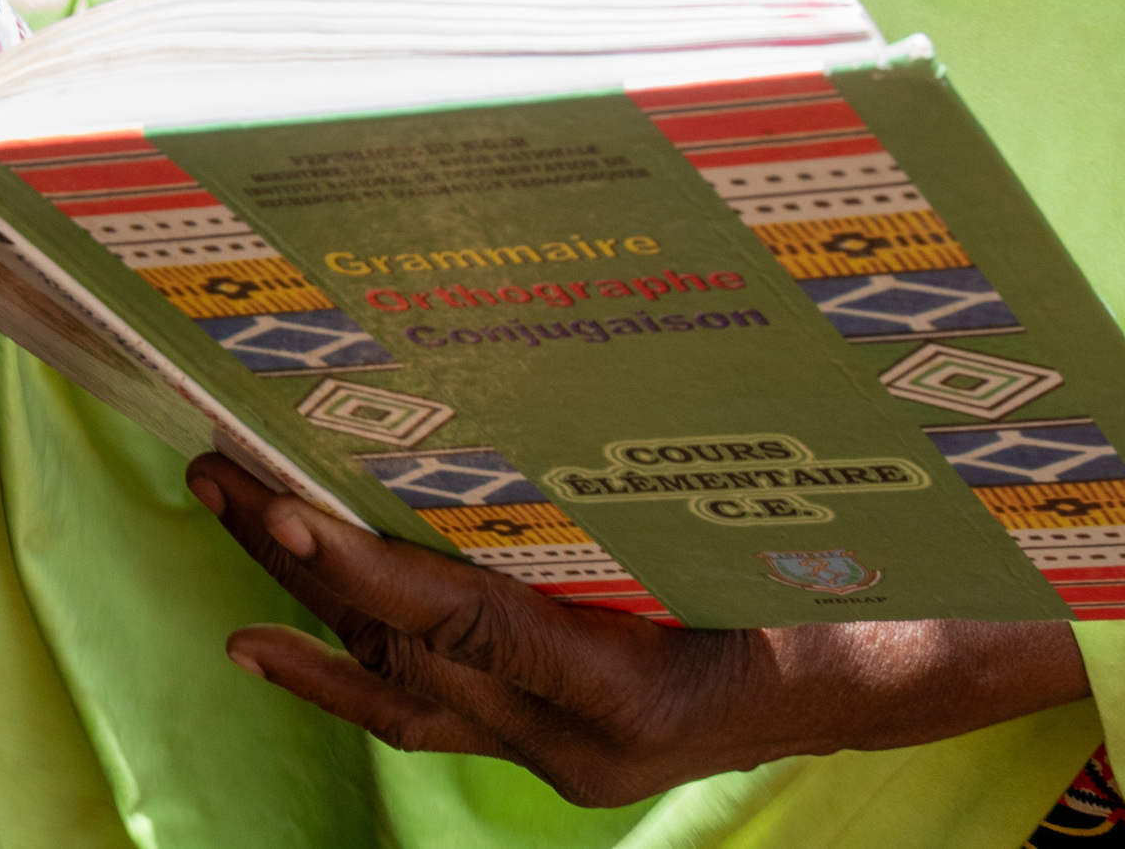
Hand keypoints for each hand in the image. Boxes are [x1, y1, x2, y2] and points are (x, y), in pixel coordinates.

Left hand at [188, 454, 1085, 807]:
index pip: (468, 628)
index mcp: (638, 689)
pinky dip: (336, 671)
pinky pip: (423, 712)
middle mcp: (584, 744)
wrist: (909, 672)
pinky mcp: (553, 741)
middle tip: (216, 465)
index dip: (366, 569)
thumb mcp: (780, 525)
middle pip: (409, 652)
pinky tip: (257, 635)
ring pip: (401, 683)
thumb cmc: (866, 582)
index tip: (283, 504)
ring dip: (302, 597)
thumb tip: (587, 368)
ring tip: (220, 507)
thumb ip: (680, 480)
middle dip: (301, 559)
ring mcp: (562, 755)